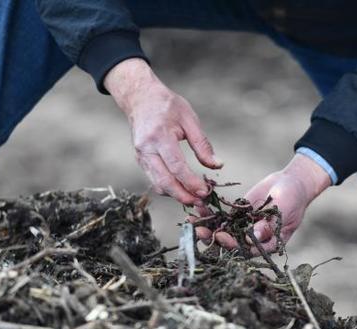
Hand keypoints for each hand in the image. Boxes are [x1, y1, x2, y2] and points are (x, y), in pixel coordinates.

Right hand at [105, 58, 222, 204]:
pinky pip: (154, 180)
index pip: (176, 166)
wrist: (140, 98)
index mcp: (159, 136)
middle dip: (183, 196)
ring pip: (157, 184)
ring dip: (176, 195)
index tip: (206, 191)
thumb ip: (202, 144)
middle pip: (164, 181)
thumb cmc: (167, 105)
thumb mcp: (189, 119)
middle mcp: (146, 149)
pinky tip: (183, 189)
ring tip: (195, 199)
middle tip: (201, 202)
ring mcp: (140, 156)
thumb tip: (217, 165)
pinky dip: (169, 188)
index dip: (191, 182)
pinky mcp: (140, 161)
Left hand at [193, 154, 331, 253]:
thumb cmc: (294, 197)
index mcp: (268, 243)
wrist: (291, 182)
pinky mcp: (238, 216)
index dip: (233, 245)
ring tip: (191, 221)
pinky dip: (211, 214)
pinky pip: (223, 217)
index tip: (220, 236)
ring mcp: (245, 227)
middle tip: (198, 231)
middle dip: (213, 238)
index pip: (248, 250)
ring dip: (207, 227)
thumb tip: (253, 237)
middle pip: (231, 243)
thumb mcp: (284, 209)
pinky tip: (198, 207)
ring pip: (223, 231)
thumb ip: (269, 223)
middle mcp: (254, 239)